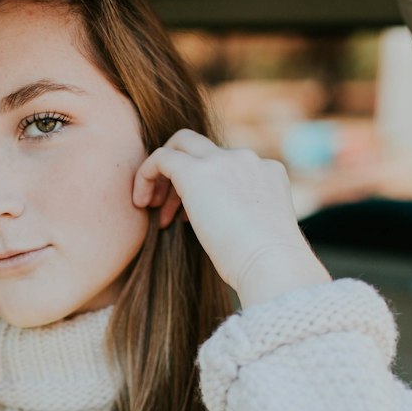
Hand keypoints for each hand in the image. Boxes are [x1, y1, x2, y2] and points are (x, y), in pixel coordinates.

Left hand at [132, 129, 329, 307]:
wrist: (271, 263)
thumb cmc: (265, 265)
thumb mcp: (259, 234)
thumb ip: (242, 218)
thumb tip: (221, 228)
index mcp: (267, 173)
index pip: (227, 165)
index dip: (204, 188)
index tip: (190, 217)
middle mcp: (247, 159)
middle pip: (203, 147)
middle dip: (180, 172)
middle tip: (164, 205)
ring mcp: (223, 160)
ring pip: (181, 145)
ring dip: (163, 177)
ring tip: (151, 209)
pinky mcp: (196, 171)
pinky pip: (161, 157)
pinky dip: (145, 175)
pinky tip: (140, 203)